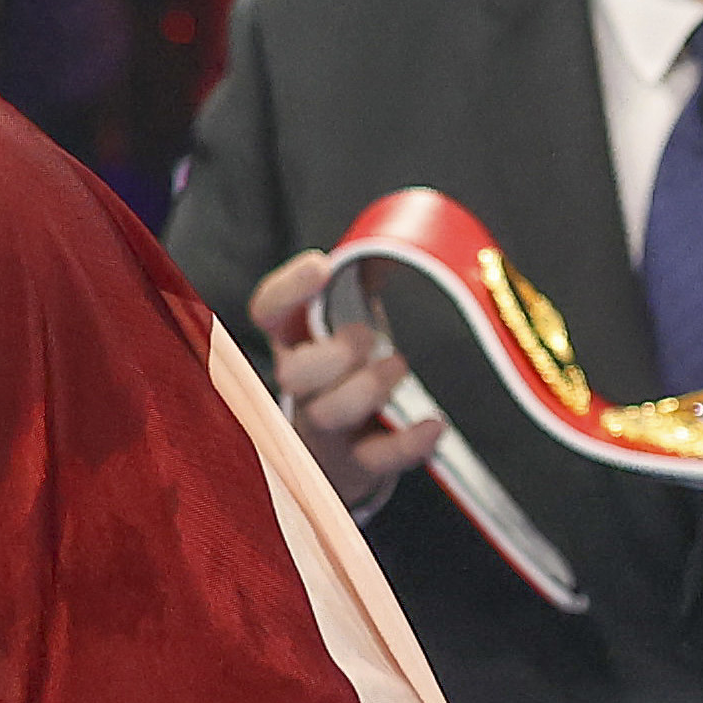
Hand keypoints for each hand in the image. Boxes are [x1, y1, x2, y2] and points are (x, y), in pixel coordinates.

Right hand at [245, 250, 447, 508]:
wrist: (352, 450)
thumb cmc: (356, 371)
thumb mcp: (353, 323)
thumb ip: (369, 283)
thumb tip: (419, 234)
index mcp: (294, 342)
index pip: (268, 312)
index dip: (288, 290)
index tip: (322, 265)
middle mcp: (299, 388)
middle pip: (292, 373)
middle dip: (332, 354)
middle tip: (368, 337)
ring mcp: (320, 431)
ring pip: (325, 415)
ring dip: (366, 390)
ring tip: (399, 368)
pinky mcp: (351, 468)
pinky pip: (372, 461)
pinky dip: (406, 444)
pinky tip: (434, 425)